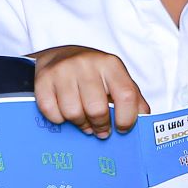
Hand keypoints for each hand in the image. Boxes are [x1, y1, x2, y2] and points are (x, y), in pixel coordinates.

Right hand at [33, 45, 148, 137]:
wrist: (58, 57)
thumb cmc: (92, 74)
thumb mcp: (116, 79)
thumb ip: (133, 99)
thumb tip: (144, 120)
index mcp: (110, 64)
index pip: (126, 95)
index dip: (127, 119)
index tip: (122, 129)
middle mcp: (87, 64)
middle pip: (97, 109)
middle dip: (100, 126)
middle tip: (100, 130)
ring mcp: (63, 71)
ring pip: (73, 113)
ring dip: (80, 123)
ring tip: (83, 120)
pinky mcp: (43, 80)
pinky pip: (52, 113)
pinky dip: (59, 119)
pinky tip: (64, 112)